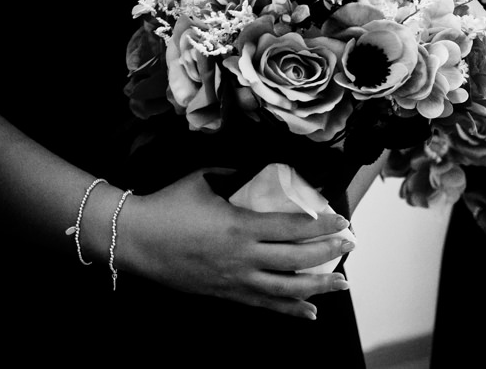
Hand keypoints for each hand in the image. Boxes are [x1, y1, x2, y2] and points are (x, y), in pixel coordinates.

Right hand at [116, 170, 354, 319]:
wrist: (136, 239)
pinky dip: (290, 311)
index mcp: (239, 226)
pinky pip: (265, 306)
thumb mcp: (203, 179)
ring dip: (318, 287)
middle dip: (328, 253)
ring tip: (342, 284)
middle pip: (297, 260)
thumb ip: (233, 175)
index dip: (322, 225)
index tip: (342, 219)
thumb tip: (256, 173)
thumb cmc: (167, 206)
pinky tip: (311, 313)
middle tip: (349, 245)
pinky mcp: (226, 294)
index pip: (292, 227)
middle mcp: (243, 257)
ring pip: (287, 289)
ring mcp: (235, 280)